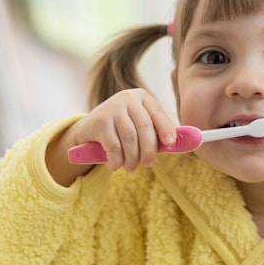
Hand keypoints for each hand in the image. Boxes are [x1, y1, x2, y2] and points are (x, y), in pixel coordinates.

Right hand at [47, 89, 175, 184]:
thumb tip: (175, 145)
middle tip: (148, 164)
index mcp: (141, 97)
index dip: (165, 128)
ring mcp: (112, 108)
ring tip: (130, 167)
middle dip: (148, 149)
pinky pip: (114, 146)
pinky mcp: (99, 121)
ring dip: (132, 157)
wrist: (88, 129)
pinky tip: (115, 165)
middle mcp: (127, 98)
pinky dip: (117, 160)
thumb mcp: (138, 125)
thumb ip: (155, 132)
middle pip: (145, 126)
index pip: (157, 112)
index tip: (170, 143)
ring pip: (130, 138)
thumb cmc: (121, 129)